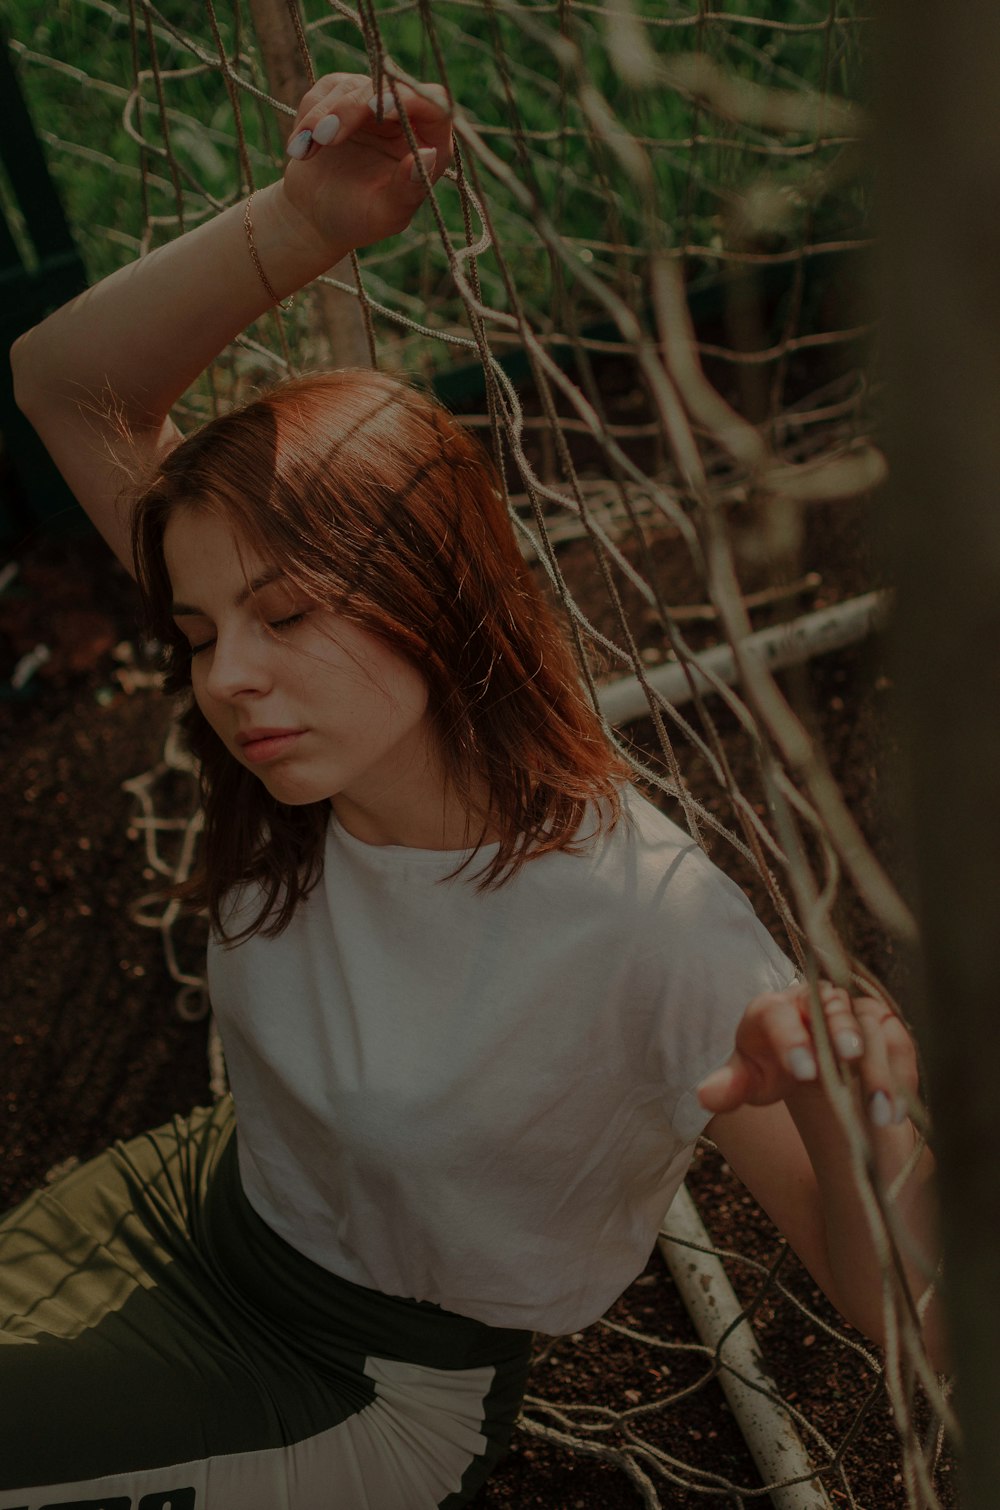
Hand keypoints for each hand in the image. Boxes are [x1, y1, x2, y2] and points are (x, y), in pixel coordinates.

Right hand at [279, 73, 452, 251]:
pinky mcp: (342, 98)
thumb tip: (428, 155)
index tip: (377, 106)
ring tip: (305, 151)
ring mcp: (372, 106)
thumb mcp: (385, 214)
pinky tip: (301, 148)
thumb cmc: (355, 221)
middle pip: (386, 88)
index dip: (410, 98)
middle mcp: (405, 120)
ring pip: (352, 87)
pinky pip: (326, 90)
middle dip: (351, 108)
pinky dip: (308, 116)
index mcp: (429, 146)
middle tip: (325, 138)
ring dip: (323, 116)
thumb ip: (408, 188)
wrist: (313, 218)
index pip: (434, 104)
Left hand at [697, 982, 918, 1127]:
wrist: (805, 1058)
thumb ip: (729, 1086)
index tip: (802, 1071)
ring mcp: (853, 1009)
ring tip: (880, 1112)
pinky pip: (898, 1044)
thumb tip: (705, 1096)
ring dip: (877, 1069)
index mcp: (774, 1009)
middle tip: (849, 1059)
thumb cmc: (771, 1066)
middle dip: (842, 1033)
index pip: (779, 1014)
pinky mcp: (885, 1025)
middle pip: (831, 1009)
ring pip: (870, 1028)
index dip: (791, 1038)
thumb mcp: (748, 1078)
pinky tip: (898, 1113)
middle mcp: (815, 1000)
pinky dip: (900, 1077)